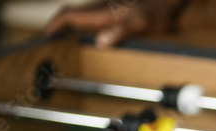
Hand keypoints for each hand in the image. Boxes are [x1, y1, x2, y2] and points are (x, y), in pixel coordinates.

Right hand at [46, 0, 188, 47]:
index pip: (70, 14)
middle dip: (57, 26)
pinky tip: (89, 37)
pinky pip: (93, 18)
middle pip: (72, 14)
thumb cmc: (157, 10)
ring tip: (62, 40)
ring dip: (69, 26)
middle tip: (50, 41)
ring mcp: (108, 10)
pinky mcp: (116, 12)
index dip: (55, 24)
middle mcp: (101, 10)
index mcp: (102, 12)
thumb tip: (101, 41)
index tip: (46, 36)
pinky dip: (84, 27)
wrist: (169, 1)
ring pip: (81, 16)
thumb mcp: (140, 22)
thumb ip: (120, 30)